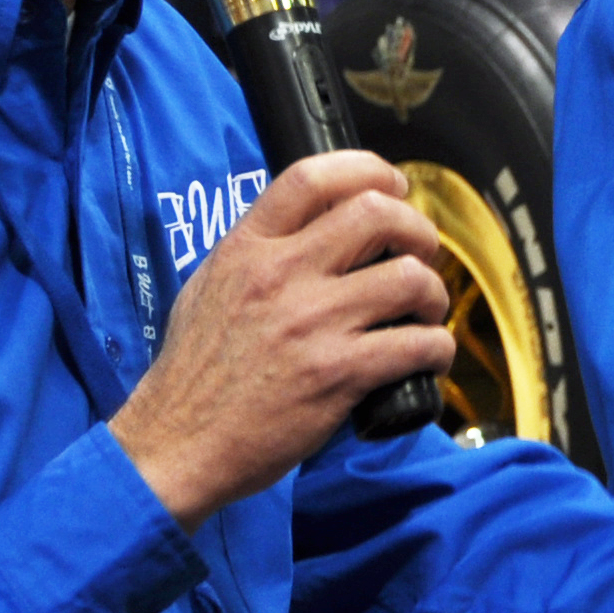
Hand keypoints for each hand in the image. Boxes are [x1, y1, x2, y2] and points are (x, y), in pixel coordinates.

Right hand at [111, 151, 450, 527]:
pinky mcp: (338, 374)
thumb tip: (312, 229)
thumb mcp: (210, 287)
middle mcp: (281, 275)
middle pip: (377, 214)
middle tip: (421, 255)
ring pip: (409, 277)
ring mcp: (312, 323)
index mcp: (247, 249)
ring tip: (424, 313)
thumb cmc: (194, 374)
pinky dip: (436, 348)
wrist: (177, 443)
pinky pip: (418, 344)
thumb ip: (258, 252)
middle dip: (417, 230)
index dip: (369, 169)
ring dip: (432, 294)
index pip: (313, 177)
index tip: (393, 186)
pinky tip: (427, 358)